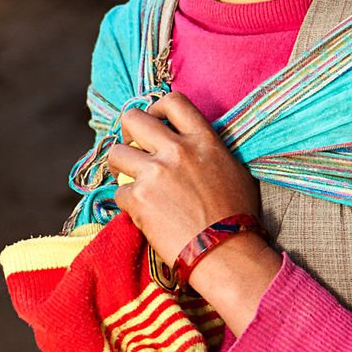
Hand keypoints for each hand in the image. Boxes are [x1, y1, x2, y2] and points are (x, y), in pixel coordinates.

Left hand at [108, 92, 260, 267]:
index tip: (155, 122)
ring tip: (131, 181)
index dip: (157, 107)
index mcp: (203, 140)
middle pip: (133, 118)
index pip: (173, 101)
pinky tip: (143, 212)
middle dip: (127, 132)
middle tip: (133, 149)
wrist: (225, 250)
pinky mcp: (138, 198)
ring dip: (120, 168)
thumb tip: (193, 148)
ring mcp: (155, 172)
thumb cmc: (236, 214)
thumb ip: (209, 151)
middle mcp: (177, 149)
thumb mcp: (233, 169)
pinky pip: (119, 192)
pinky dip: (127, 202)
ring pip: (115, 153)